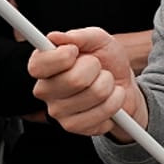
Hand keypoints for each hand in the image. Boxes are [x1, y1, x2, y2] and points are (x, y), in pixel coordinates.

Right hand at [28, 28, 145, 138]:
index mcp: (43, 67)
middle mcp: (45, 90)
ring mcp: (57, 111)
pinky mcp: (73, 126)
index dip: (63, 56)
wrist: (124, 86)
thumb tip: (54, 37)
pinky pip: (103, 112)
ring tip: (105, 83)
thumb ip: (80, 36)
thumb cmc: (107, 61)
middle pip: (74, 79)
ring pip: (95, 94)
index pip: (39, 64)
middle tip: (97, 68)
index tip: (75, 51)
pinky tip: (110, 98)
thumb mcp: (98, 40)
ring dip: (109, 84)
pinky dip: (116, 100)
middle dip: (96, 69)